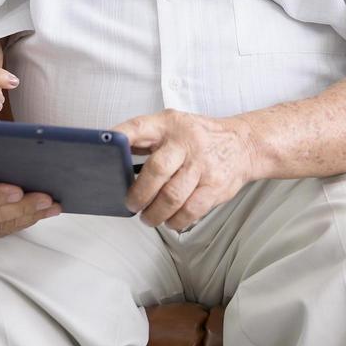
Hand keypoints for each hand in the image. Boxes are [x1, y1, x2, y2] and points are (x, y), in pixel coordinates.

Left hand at [114, 110, 260, 230]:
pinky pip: (191, 211)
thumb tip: (112, 158)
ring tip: (148, 217)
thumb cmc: (199, 137)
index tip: (103, 151)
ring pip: (172, 197)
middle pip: (156, 171)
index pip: (139, 128)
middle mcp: (186, 142)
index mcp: (169, 124)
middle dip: (139, 194)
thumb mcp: (172, 125)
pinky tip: (170, 220)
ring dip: (155, 214)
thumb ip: (145, 138)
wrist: (242, 144)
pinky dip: (176, 221)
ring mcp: (203, 165)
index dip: (120, 139)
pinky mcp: (216, 186)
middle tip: (131, 204)